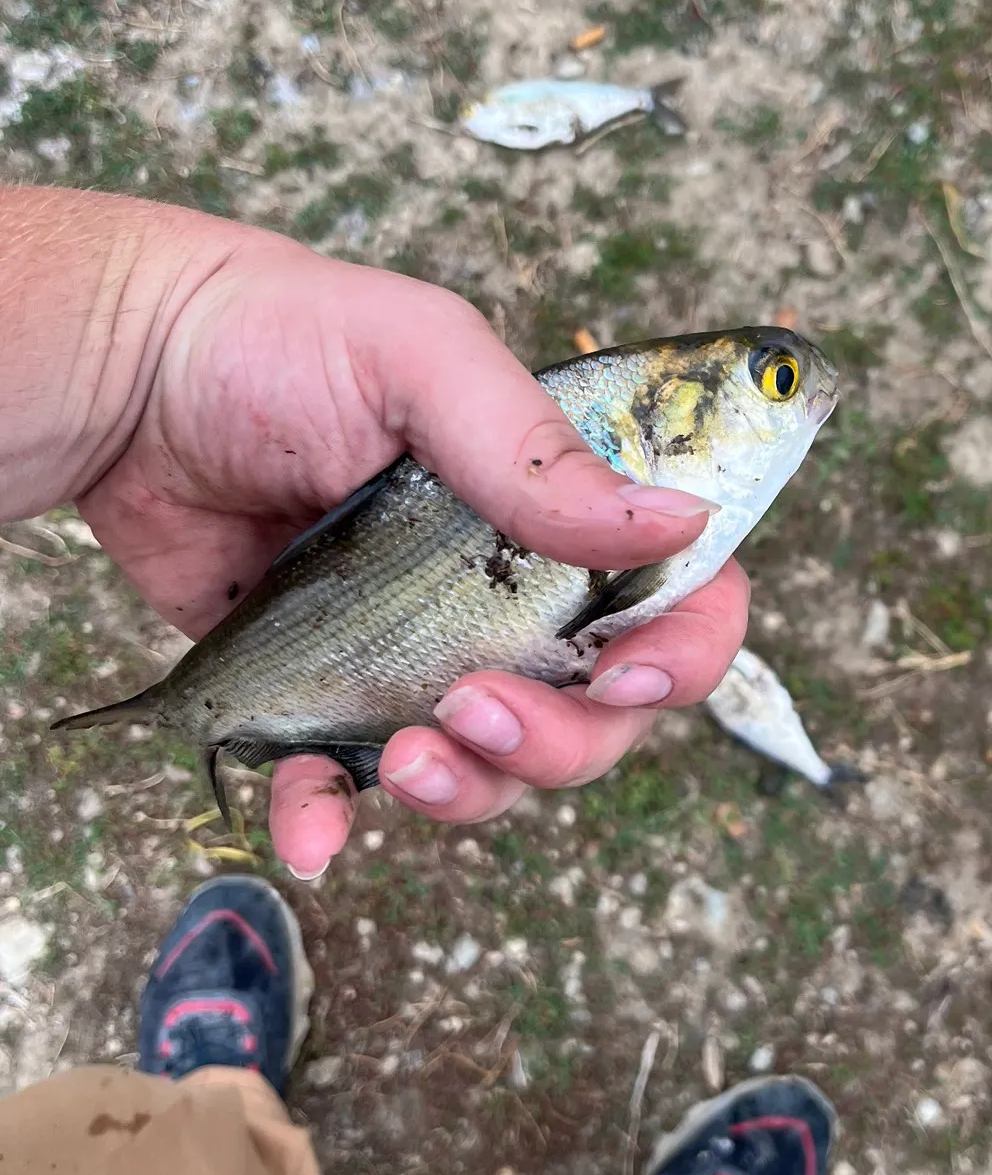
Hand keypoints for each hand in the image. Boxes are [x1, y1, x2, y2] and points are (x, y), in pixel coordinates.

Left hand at [0, 190, 746, 876]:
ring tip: (403, 757)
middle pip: (600, 714)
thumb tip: (678, 524)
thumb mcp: (421, 360)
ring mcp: (424, 653)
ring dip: (473, 791)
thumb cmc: (284, 337)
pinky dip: (335, 823)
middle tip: (475, 708)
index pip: (677, 600)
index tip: (621, 674)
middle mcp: (511, 594)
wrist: (129, 379)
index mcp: (561, 509)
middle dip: (561, 740)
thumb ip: (539, 452)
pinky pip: (352, 789)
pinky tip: (310, 837)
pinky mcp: (329, 696)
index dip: (678, 654)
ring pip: (499, 770)